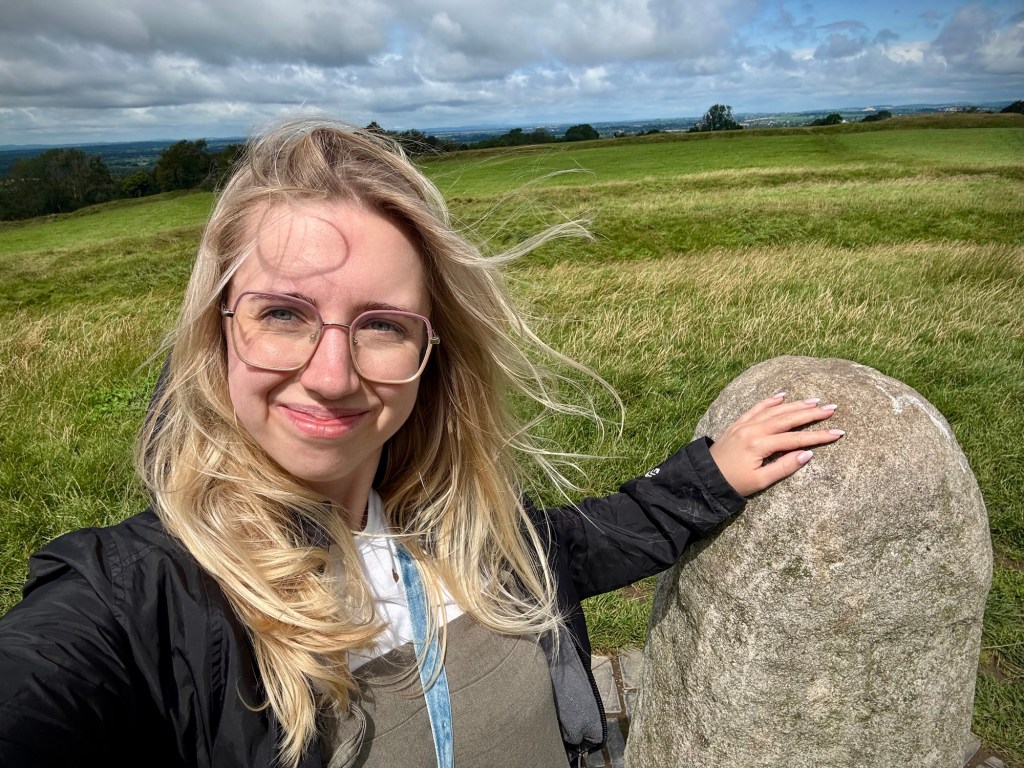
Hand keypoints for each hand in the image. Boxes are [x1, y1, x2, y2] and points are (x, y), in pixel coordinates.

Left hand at [708, 393, 843, 497]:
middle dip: (811, 413)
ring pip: (774, 410)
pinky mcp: (738, 423)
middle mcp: (753, 430)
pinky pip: (756, 408)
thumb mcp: (760, 481)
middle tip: (831, 408)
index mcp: (760, 445)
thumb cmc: (734, 483)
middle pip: (788, 419)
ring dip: (795, 405)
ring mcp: (745, 424)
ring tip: (814, 401)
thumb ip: (784, 467)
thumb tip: (808, 454)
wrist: (705, 477)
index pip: (796, 439)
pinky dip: (770, 401)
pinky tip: (782, 395)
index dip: (819, 436)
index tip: (838, 432)